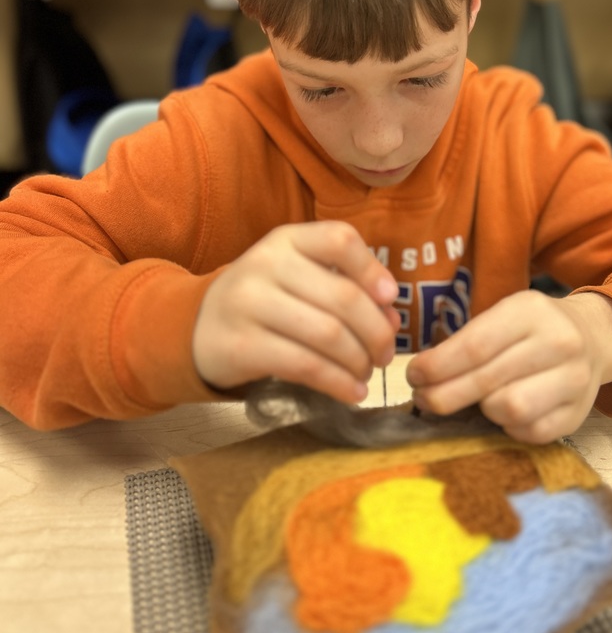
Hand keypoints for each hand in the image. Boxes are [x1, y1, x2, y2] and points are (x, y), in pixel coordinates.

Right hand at [192, 221, 399, 402]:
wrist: (198, 326)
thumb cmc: (265, 300)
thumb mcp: (297, 278)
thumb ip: (344, 287)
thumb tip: (391, 319)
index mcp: (286, 239)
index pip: (339, 240)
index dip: (372, 270)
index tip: (391, 299)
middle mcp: (265, 264)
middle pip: (343, 297)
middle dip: (376, 332)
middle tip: (385, 354)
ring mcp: (249, 304)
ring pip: (328, 335)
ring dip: (359, 361)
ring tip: (366, 374)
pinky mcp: (241, 346)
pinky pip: (305, 365)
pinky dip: (338, 383)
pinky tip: (352, 393)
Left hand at [406, 290, 611, 442]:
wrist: (593, 338)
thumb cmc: (531, 329)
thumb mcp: (503, 316)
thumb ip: (466, 342)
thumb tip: (422, 377)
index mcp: (531, 312)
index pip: (474, 346)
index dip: (437, 366)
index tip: (413, 376)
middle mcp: (558, 343)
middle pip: (487, 381)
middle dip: (445, 395)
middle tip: (424, 399)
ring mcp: (574, 380)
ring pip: (510, 410)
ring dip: (482, 410)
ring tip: (475, 402)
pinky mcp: (578, 414)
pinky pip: (530, 432)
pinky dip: (508, 428)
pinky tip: (502, 414)